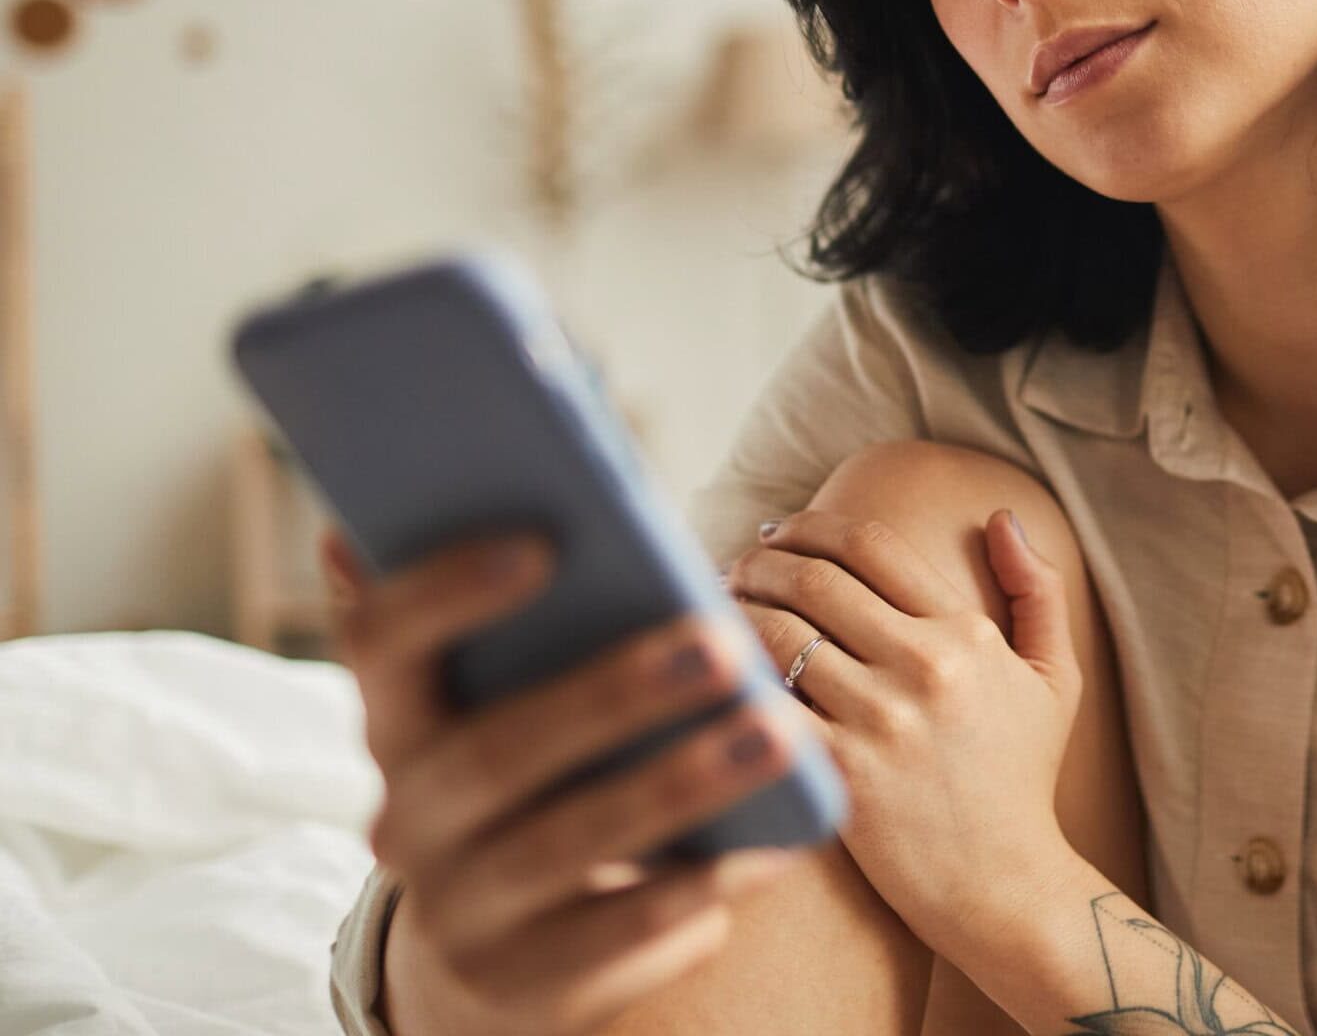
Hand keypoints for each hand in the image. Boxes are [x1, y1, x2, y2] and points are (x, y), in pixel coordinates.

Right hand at [318, 526, 809, 1035]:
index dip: (448, 590)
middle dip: (613, 692)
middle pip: (496, 750)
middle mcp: (404, 818)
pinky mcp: (521, 982)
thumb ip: (503, 615)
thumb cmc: (527, 773)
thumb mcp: (498, 700)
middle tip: (723, 642)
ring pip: (566, 845)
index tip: (545, 541)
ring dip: (678, 786)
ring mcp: (457, 909)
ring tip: (779, 735)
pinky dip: (697, 891)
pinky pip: (614, 940)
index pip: (381, 643)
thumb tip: (439, 489)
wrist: (491, 956)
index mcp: (393, 722)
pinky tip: (772, 848)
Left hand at [722, 508, 1078, 949]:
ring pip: (778, 633)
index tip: (783, 531)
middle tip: (738, 566)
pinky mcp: (841, 773)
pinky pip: (766, 705)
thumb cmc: (1023, 780)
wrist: (1006, 887)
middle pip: (815, 580)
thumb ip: (1039, 591)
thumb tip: (1003, 516)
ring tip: (718, 612)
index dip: (813, 526)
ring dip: (736, 610)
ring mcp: (880, 720)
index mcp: (966, 633)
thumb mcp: (1054, 679)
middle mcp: (923, 665)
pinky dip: (735, 680)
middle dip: (762, 561)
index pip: (872, 544)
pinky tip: (721, 677)